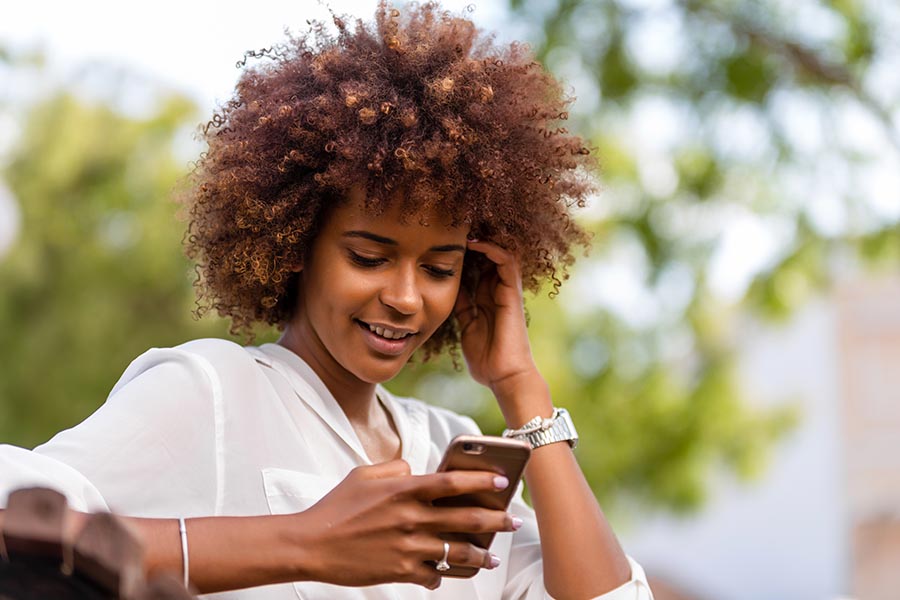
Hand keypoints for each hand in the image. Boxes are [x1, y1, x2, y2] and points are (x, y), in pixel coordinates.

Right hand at [291, 460, 516, 588]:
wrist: (310, 545)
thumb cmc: (336, 507)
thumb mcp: (363, 475)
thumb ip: (394, 469)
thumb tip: (415, 471)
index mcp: (403, 490)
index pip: (452, 482)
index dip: (481, 480)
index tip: (503, 481)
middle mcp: (411, 517)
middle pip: (466, 518)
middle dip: (496, 521)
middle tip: (513, 521)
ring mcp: (408, 547)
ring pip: (457, 553)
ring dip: (480, 555)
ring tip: (491, 557)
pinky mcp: (401, 571)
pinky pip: (433, 576)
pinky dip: (442, 576)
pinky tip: (446, 575)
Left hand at [455, 240, 539, 394]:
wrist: (504, 377)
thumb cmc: (486, 359)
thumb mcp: (466, 326)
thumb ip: (462, 307)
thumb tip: (448, 289)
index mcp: (487, 298)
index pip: (477, 265)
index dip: (463, 252)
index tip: (442, 240)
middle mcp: (498, 290)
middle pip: (489, 254)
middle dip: (473, 240)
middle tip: (451, 226)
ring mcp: (506, 290)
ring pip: (500, 251)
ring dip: (483, 239)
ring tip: (462, 228)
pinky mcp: (511, 293)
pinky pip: (507, 261)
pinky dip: (491, 248)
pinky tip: (473, 243)